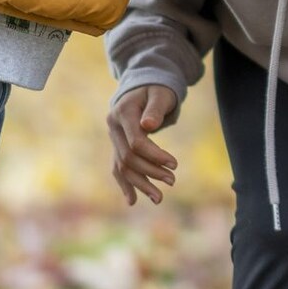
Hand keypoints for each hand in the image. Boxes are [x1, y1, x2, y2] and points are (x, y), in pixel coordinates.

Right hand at [107, 86, 179, 206]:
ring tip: (159, 198)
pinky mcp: (117, 146)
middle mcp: (113, 127)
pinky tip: (133, 201)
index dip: (155, 155)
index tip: (174, 164)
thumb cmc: (156, 89)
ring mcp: (113, 138)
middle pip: (129, 157)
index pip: (136, 142)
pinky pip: (118, 168)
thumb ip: (155, 109)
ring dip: (140, 184)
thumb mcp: (160, 94)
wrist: (143, 88)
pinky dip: (125, 185)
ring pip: (122, 167)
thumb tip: (148, 126)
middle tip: (172, 180)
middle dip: (151, 172)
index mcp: (122, 113)